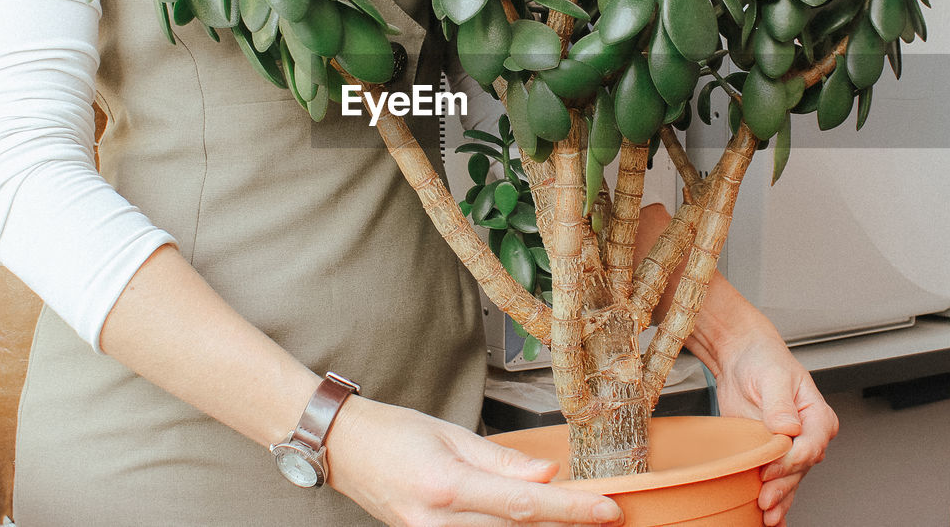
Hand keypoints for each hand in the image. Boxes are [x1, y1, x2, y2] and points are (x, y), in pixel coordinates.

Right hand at [328, 396, 624, 526]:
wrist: (342, 449)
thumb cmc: (393, 432)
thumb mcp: (450, 435)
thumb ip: (502, 461)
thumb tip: (548, 476)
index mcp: (447, 485)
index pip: (524, 504)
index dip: (572, 511)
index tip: (608, 512)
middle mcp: (437, 521)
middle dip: (564, 526)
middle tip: (602, 517)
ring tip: (571, 520)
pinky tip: (530, 523)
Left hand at [684, 277, 838, 525]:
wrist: (741, 358)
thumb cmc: (762, 360)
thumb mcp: (773, 376)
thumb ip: (780, 404)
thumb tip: (788, 427)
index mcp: (818, 416)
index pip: (810, 446)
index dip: (790, 461)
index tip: (770, 469)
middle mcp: (808, 436)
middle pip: (800, 469)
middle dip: (783, 487)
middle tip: (765, 501)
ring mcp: (789, 449)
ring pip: (789, 480)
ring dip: (780, 500)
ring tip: (766, 516)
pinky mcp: (771, 454)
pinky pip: (777, 481)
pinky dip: (776, 500)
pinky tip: (770, 518)